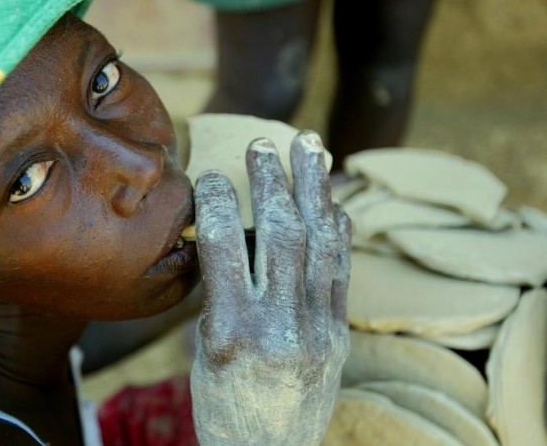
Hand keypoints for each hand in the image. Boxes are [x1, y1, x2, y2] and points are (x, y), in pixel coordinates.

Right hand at [190, 132, 351, 444]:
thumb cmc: (222, 402)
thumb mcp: (205, 347)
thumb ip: (220, 291)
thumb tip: (228, 235)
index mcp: (230, 331)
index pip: (224, 245)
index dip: (217, 200)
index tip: (208, 174)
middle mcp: (278, 326)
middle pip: (281, 232)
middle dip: (273, 179)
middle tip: (265, 142)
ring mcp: (316, 329)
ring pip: (320, 242)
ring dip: (314, 188)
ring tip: (310, 148)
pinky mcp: (339, 334)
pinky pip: (342, 269)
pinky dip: (338, 230)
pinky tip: (335, 202)